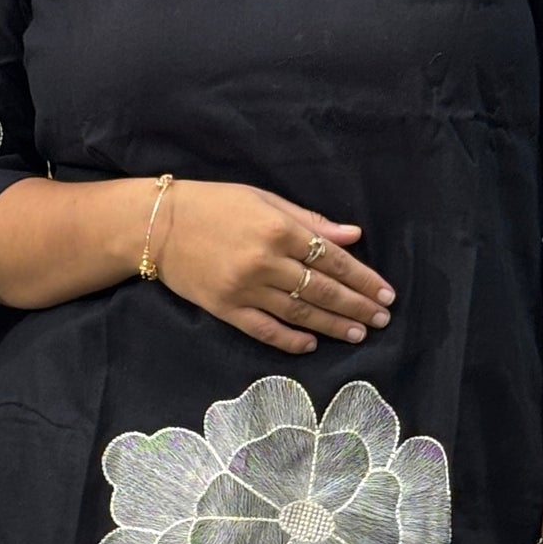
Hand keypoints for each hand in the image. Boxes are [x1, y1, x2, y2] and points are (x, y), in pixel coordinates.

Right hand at [156, 182, 393, 354]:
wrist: (156, 225)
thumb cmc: (213, 204)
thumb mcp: (262, 199)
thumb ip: (308, 220)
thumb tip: (351, 236)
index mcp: (278, 228)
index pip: (332, 259)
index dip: (362, 278)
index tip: (385, 293)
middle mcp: (265, 262)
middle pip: (322, 289)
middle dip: (356, 306)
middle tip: (383, 319)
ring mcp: (245, 289)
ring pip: (300, 312)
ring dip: (333, 326)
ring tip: (360, 334)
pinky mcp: (226, 309)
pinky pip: (265, 329)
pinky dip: (290, 339)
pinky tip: (312, 344)